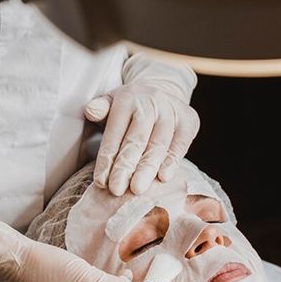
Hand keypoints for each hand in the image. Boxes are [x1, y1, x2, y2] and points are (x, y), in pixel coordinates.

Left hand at [86, 82, 199, 196]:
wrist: (163, 91)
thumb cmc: (131, 107)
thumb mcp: (111, 102)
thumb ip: (99, 108)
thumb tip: (91, 110)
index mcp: (127, 98)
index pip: (114, 133)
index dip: (107, 159)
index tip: (101, 182)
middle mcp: (150, 102)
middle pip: (136, 140)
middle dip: (125, 167)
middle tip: (117, 190)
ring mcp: (171, 111)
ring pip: (158, 144)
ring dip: (147, 169)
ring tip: (137, 189)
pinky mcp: (188, 121)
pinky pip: (180, 144)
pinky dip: (172, 162)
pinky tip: (163, 178)